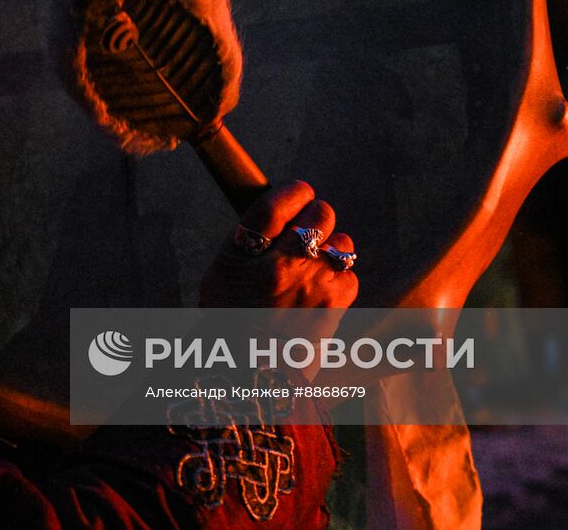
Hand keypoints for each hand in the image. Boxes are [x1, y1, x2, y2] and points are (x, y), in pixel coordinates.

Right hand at [199, 180, 357, 309]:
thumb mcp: (218, 276)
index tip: (300, 192)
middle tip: (308, 229)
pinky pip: (349, 272)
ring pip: (342, 241)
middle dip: (317, 217)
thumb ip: (243, 243)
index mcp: (245, 255)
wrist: (253, 375)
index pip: (276, 203)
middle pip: (318, 214)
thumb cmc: (231, 323)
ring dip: (331, 247)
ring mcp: (313, 284)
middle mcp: (281, 265)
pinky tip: (322, 289)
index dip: (294, 191)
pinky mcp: (335, 304)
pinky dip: (339, 277)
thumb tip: (274, 217)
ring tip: (315, 265)